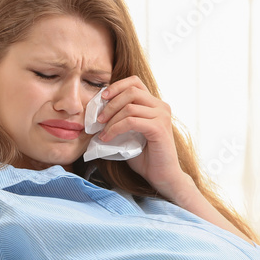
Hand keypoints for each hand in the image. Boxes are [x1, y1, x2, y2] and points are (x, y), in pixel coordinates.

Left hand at [95, 76, 188, 196]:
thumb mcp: (130, 134)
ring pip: (129, 106)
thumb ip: (120, 120)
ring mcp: (162, 116)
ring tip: (101, 132)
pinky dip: (115, 128)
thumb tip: (97, 114)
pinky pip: (132, 121)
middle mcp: (161, 107)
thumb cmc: (146, 158)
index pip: (135, 82)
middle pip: (131, 91)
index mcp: (155, 104)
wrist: (162, 177)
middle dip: (110, 103)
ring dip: (111, 119)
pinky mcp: (159, 128)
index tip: (102, 98)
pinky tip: (107, 138)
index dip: (116, 86)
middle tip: (98, 120)